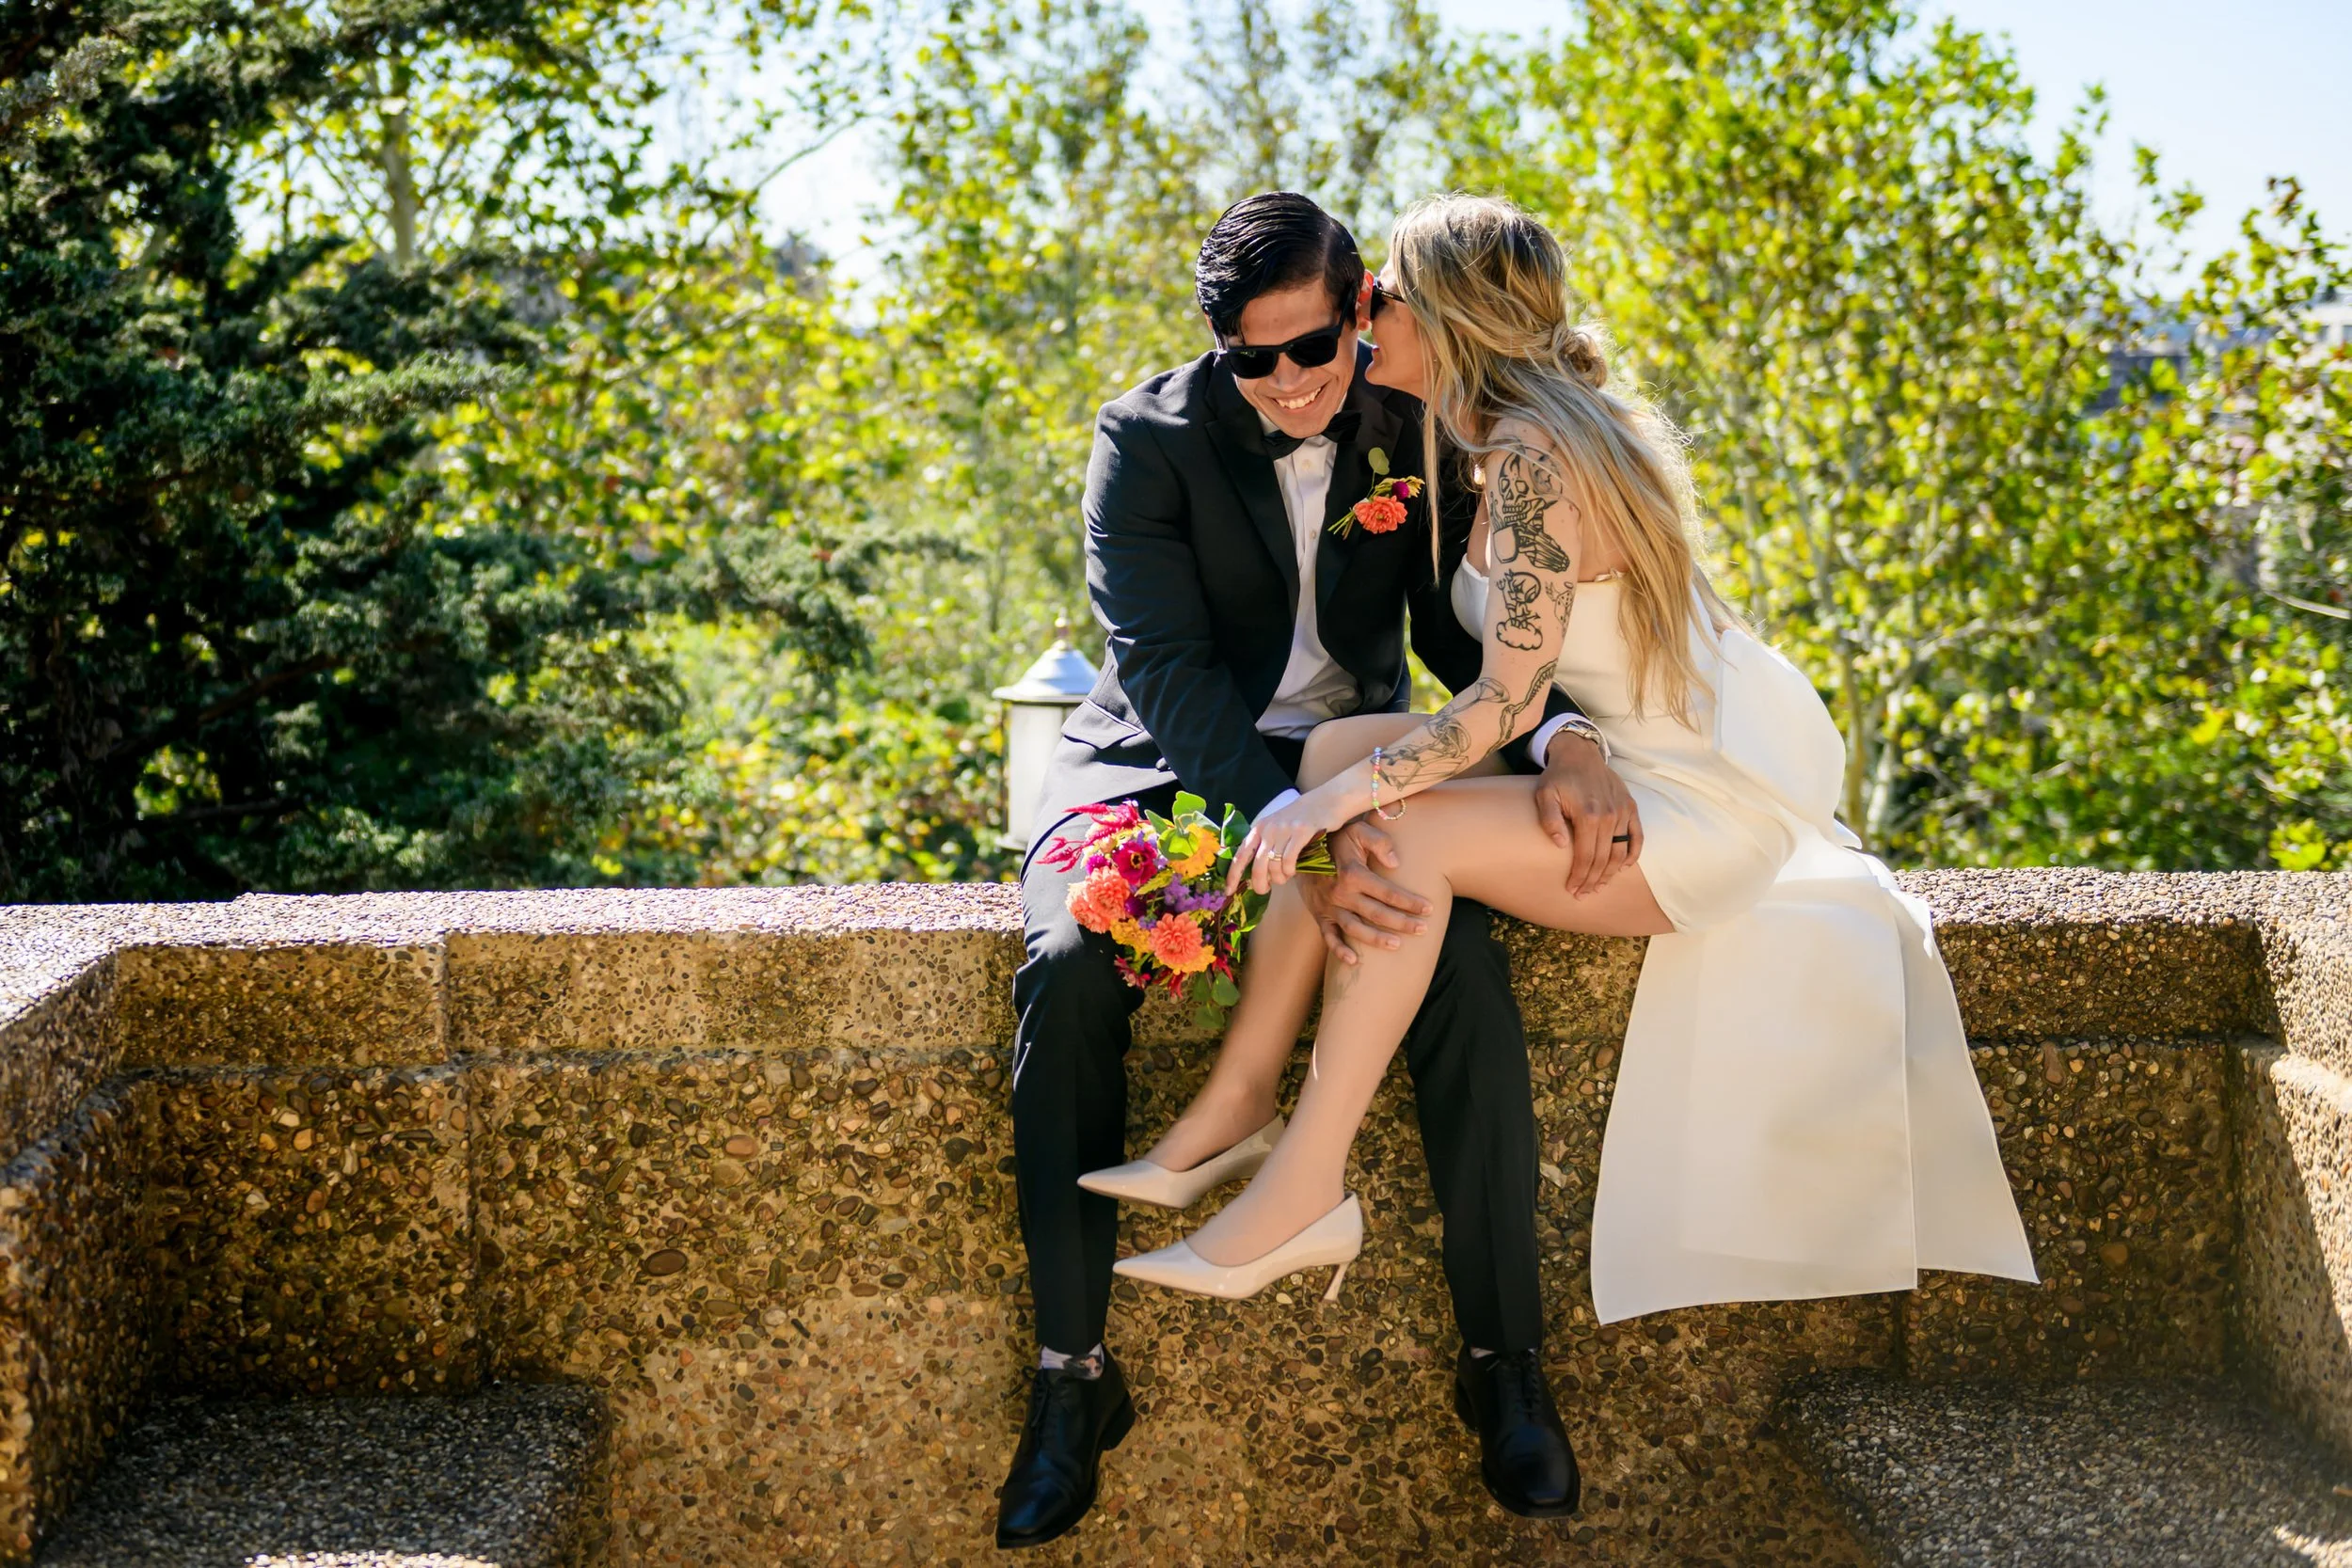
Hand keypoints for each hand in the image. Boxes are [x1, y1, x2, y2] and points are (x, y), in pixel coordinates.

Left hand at [1227, 788, 1347, 896]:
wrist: (1326, 800)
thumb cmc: (1301, 818)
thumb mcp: (1277, 827)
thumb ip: (1266, 845)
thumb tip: (1258, 875)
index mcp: (1259, 828)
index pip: (1240, 855)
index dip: (1232, 875)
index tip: (1228, 891)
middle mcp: (1268, 828)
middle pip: (1257, 865)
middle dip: (1259, 883)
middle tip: (1264, 890)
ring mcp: (1284, 830)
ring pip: (1274, 865)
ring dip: (1279, 878)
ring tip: (1284, 877)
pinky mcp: (1301, 832)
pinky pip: (1289, 860)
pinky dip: (1289, 871)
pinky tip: (1292, 871)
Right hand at [1293, 818, 1431, 964]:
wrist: (1301, 850)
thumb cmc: (1336, 839)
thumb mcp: (1358, 831)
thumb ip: (1379, 842)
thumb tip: (1396, 863)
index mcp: (1353, 874)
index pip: (1388, 892)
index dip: (1409, 901)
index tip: (1428, 908)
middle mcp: (1341, 894)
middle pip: (1377, 913)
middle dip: (1402, 922)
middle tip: (1423, 929)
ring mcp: (1330, 907)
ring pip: (1355, 929)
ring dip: (1377, 939)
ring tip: (1397, 945)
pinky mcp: (1320, 915)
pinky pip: (1328, 937)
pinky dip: (1339, 950)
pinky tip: (1354, 962)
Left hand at [1534, 730, 1641, 896]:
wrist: (1580, 754)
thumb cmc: (1559, 777)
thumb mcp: (1545, 795)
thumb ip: (1550, 820)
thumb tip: (1560, 845)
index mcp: (1588, 815)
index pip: (1586, 856)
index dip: (1580, 876)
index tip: (1572, 889)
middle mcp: (1609, 815)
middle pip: (1604, 858)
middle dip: (1593, 880)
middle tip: (1584, 894)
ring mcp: (1623, 811)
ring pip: (1621, 851)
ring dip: (1611, 872)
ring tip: (1600, 885)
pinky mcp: (1630, 807)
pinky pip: (1637, 836)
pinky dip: (1633, 853)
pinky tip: (1624, 866)